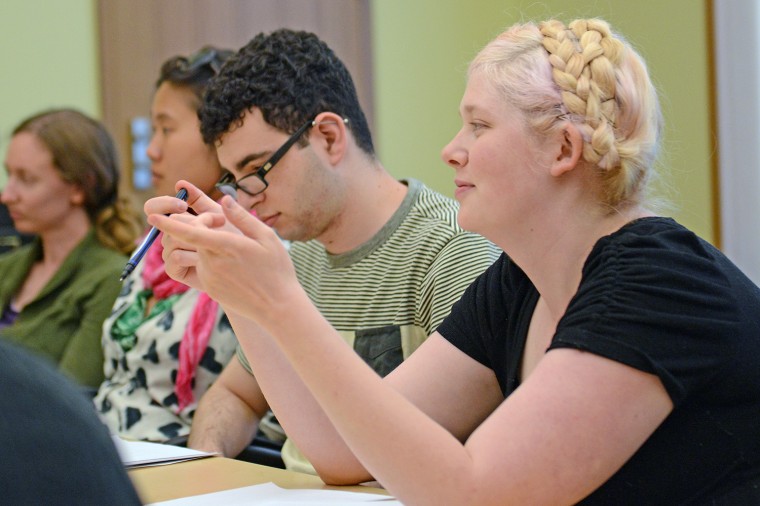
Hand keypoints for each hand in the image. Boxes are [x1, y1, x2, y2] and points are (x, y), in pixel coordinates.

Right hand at [144, 181, 226, 289]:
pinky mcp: (174, 270)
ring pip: (171, 239)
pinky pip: (175, 258)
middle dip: (194, 221)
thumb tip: (179, 184)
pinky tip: (206, 260)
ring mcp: (170, 252)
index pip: (153, 208)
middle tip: (220, 223)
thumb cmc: (233, 237)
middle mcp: (170, 235)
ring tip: (215, 245)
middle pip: (167, 222)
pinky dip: (192, 257)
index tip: (182, 205)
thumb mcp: (218, 213)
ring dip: (197, 240)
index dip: (164, 204)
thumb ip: (199, 199)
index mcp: (177, 220)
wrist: (244, 263)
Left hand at [147, 193, 301, 324]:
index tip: (151, 215)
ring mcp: (209, 276)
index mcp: (226, 246)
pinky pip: (200, 267)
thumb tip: (224, 199)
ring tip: (225, 245)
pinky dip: (209, 259)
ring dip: (200, 244)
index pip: (189, 232)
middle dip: (191, 226)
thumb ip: (243, 218)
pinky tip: (232, 265)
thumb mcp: (267, 238)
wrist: (277, 307)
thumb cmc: (277, 270)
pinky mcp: (209, 288)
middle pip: (186, 238)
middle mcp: (213, 261)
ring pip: (192, 252)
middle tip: (216, 222)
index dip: (167, 223)